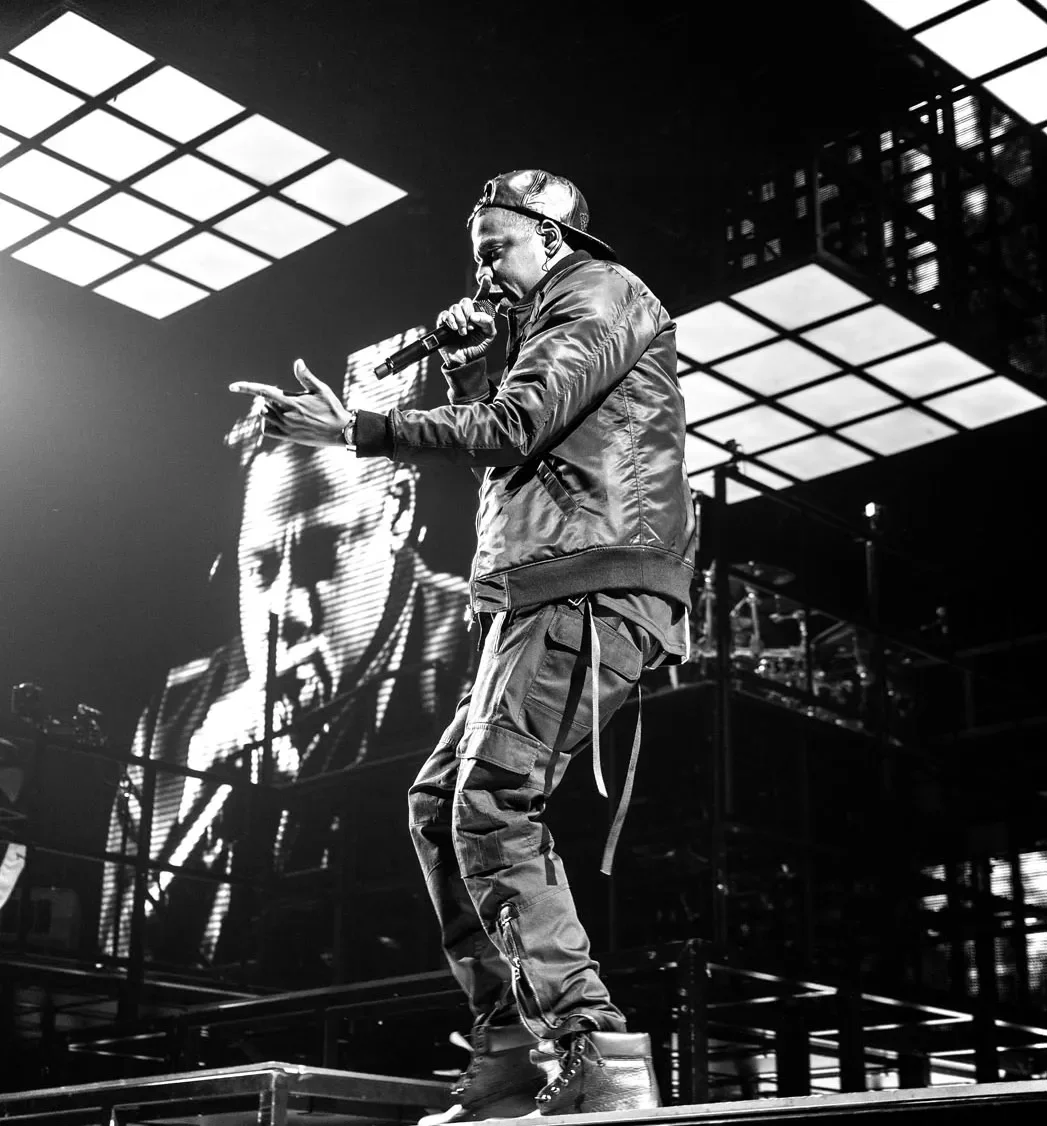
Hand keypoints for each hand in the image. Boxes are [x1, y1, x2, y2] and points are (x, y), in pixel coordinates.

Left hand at [230, 359, 351, 447]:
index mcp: (292, 401)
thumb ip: (306, 376)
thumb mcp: (321, 389)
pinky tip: (279, 420)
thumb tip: (298, 361)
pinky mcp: (288, 437)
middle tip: (288, 397)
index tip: (233, 386)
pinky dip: (267, 423)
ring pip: (264, 415)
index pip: (264, 392)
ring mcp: (286, 427)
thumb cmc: (332, 408)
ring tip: (286, 408)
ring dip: (269, 409)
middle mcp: (286, 415)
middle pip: (264, 403)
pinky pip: (267, 430)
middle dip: (271, 398)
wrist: (340, 431)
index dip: (247, 388)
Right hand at [437, 276, 497, 366]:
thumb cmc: (478, 348)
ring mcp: (454, 318)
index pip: (481, 297)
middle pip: (465, 301)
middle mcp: (465, 314)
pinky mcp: (444, 324)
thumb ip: (488, 322)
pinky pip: (445, 315)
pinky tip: (455, 329)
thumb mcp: (490, 335)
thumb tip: (475, 315)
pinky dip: (450, 320)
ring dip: (461, 319)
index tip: (486, 278)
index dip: (484, 287)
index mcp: (478, 314)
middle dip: (469, 312)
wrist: (466, 361)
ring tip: (464, 332)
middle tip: (472, 326)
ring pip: (455, 307)